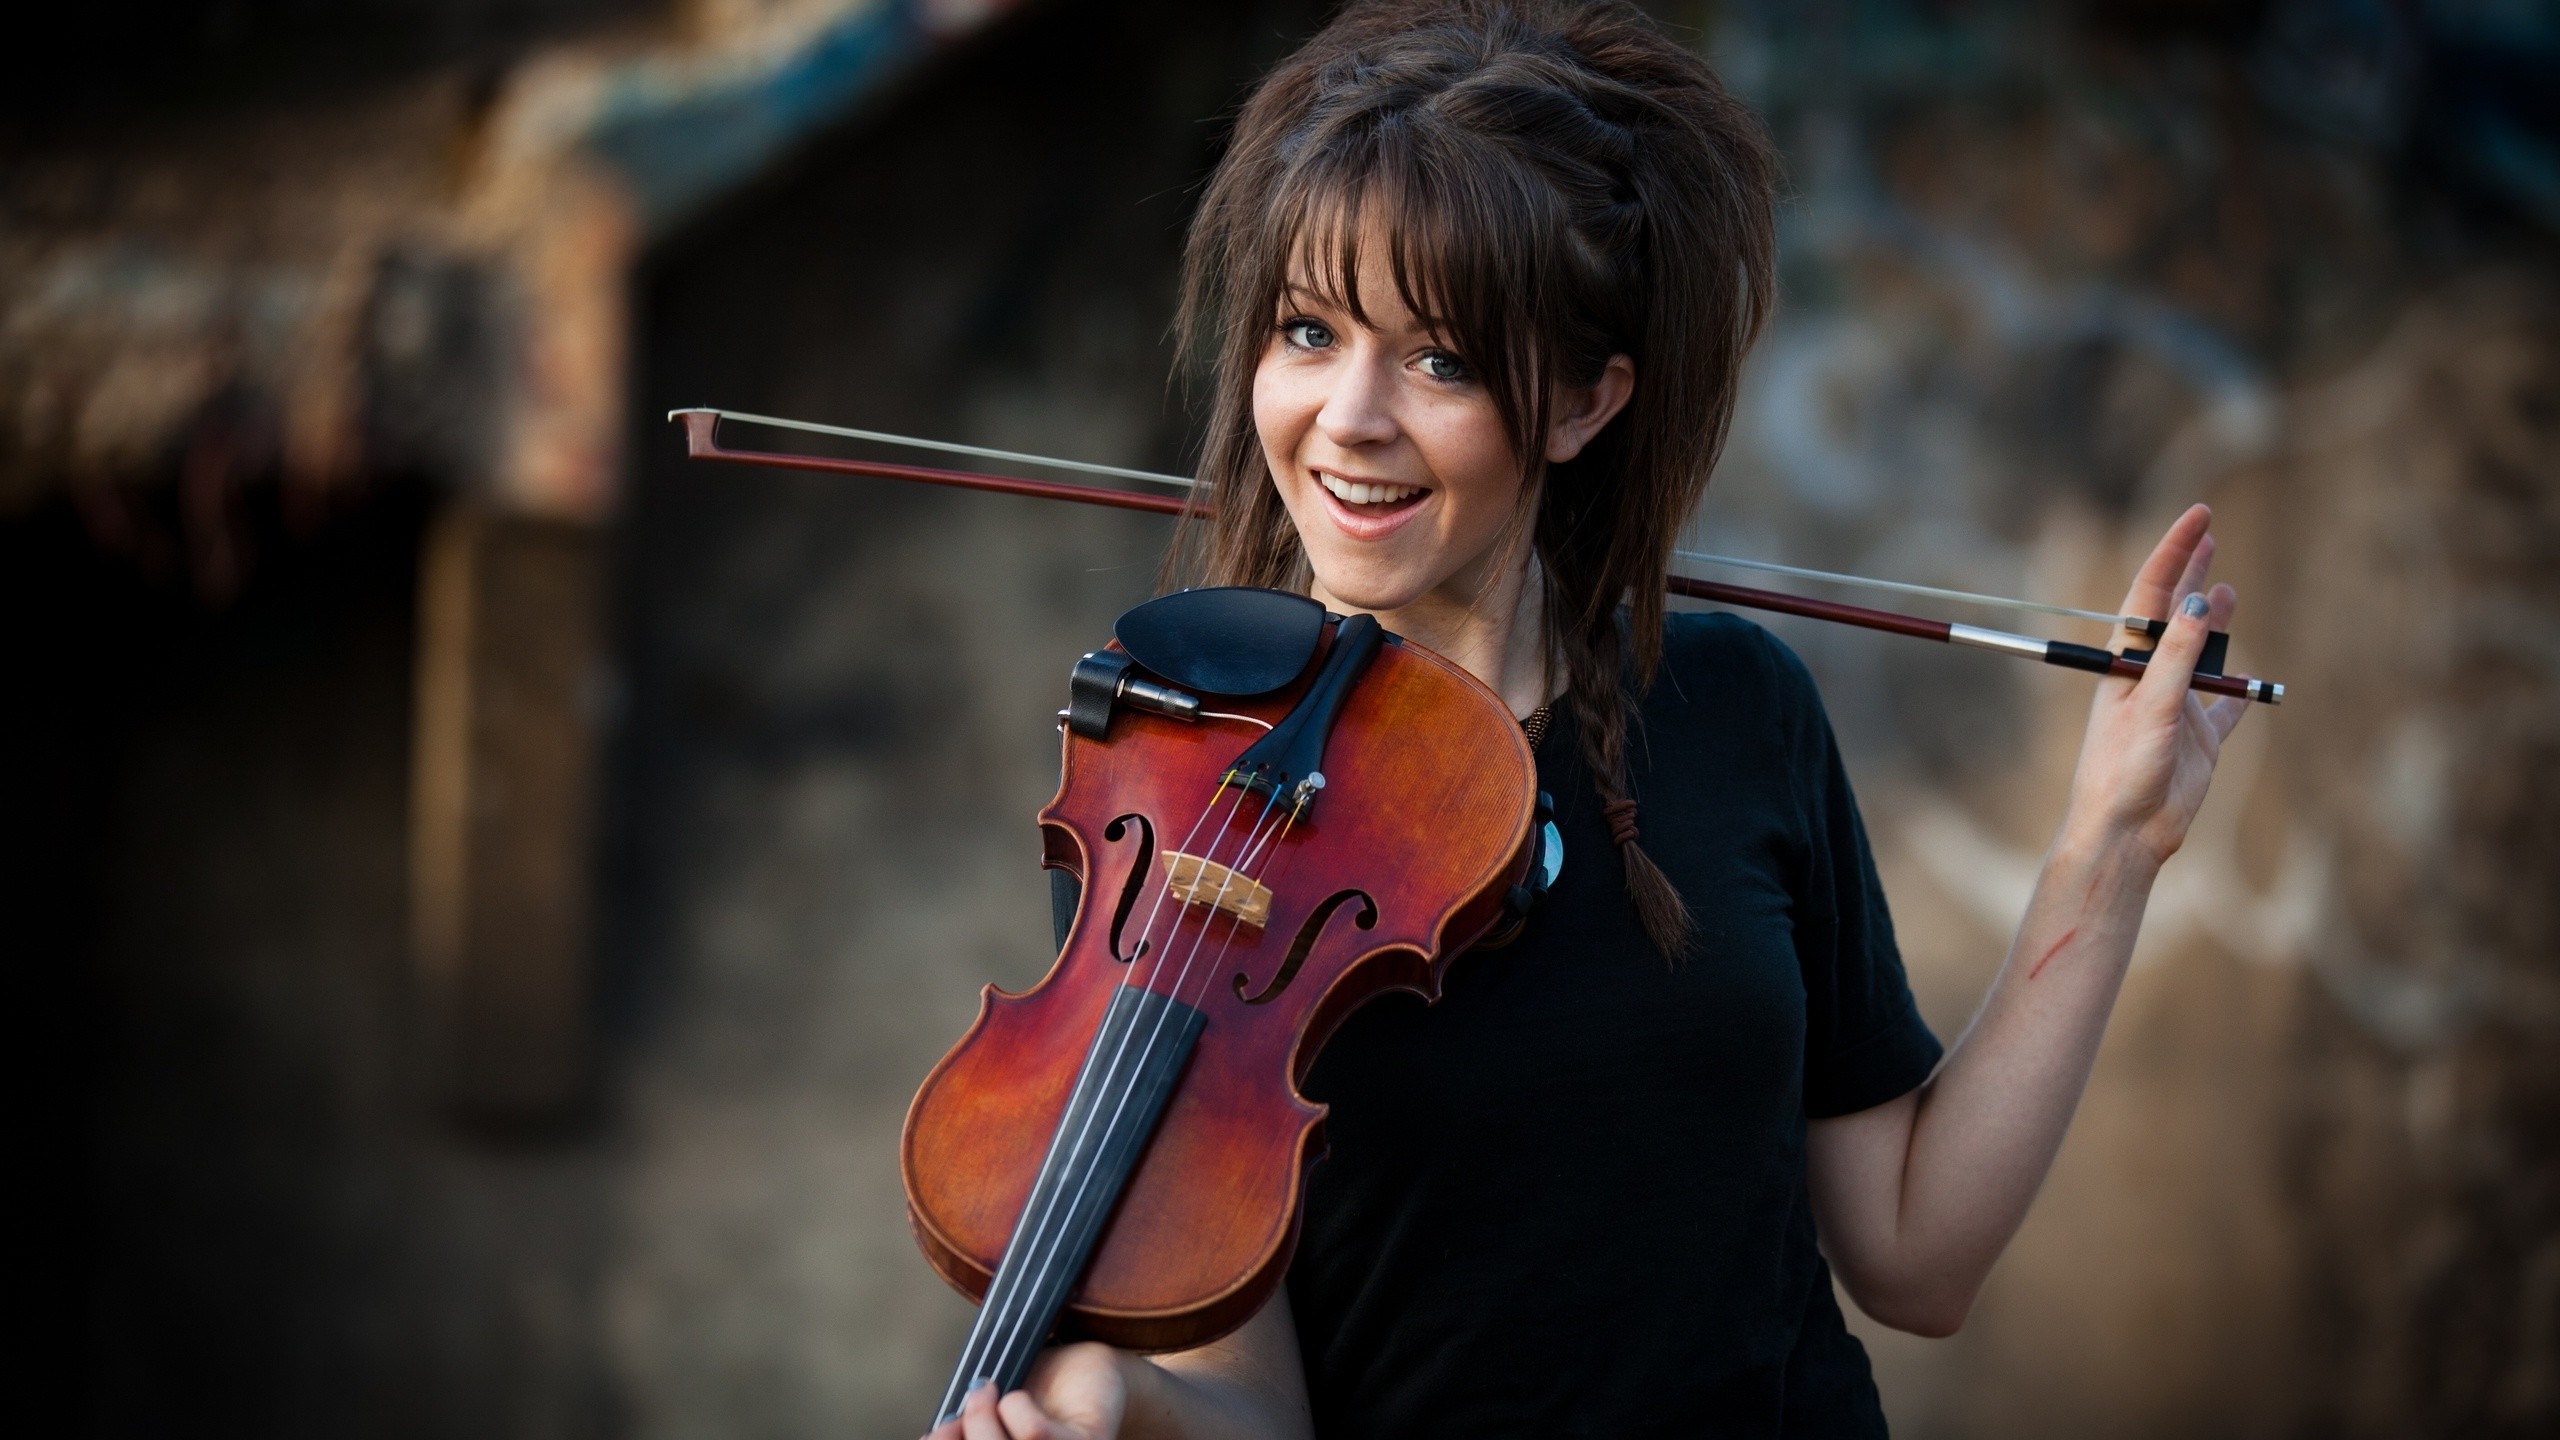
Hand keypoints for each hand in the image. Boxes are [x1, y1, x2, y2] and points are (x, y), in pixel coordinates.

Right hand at [924, 1344, 1127, 1439]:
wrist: (1087, 1375)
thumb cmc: (1034, 1401)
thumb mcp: (991, 1417)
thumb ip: (966, 1430)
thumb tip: (932, 1437)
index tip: (934, 1433)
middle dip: (964, 1429)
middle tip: (973, 1396)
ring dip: (985, 1415)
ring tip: (989, 1389)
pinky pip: (1036, 1434)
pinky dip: (1017, 1407)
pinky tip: (1020, 1399)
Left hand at [2064, 503, 2247, 867]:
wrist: (2125, 834)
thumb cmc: (2124, 771)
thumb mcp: (2152, 708)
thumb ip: (2177, 657)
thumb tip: (2198, 604)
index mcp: (2128, 663)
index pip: (2152, 594)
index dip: (2174, 552)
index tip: (2199, 515)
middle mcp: (2151, 679)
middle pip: (2174, 614)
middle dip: (2189, 573)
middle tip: (2207, 533)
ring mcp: (2177, 708)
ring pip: (2203, 654)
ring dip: (2215, 624)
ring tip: (2228, 591)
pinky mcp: (2199, 741)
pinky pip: (2225, 709)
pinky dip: (2239, 692)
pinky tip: (2251, 679)